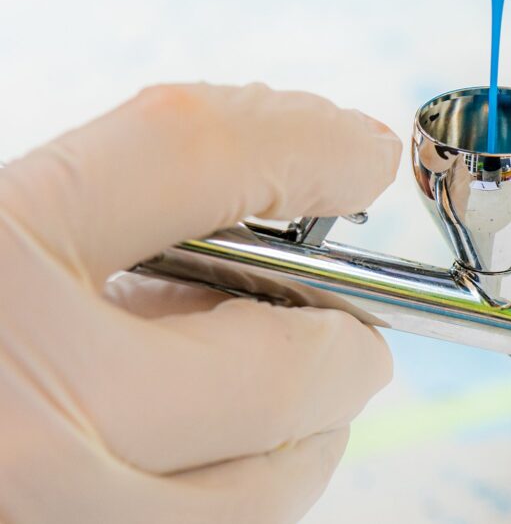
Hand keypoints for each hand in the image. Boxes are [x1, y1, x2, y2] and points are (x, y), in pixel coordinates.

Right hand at [0, 83, 401, 523]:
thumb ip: (103, 201)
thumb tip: (275, 181)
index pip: (196, 152)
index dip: (306, 141)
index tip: (359, 154)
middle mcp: (24, 415)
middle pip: (281, 368)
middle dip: (345, 335)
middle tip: (348, 318)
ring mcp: (55, 523)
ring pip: (267, 491)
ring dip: (310, 429)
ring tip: (287, 393)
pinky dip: (239, 485)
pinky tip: (207, 446)